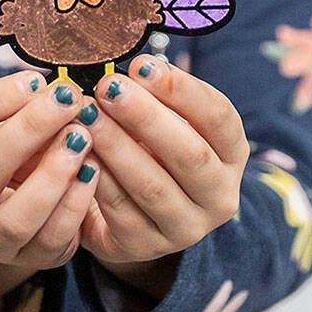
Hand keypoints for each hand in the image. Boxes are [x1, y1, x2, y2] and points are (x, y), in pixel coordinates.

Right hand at [0, 71, 99, 306]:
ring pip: (16, 217)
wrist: (22, 210)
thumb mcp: (5, 128)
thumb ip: (21, 110)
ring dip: (53, 174)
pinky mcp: (24, 259)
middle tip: (67, 100)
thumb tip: (58, 89)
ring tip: (82, 138)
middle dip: (28, 130)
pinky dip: (74, 203)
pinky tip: (94, 171)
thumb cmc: (14, 154)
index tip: (34, 81)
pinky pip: (51, 238)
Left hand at [78, 55, 248, 268]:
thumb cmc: (151, 150)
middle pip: (190, 154)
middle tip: (107, 87)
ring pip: (153, 185)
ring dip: (116, 146)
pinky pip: (121, 211)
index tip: (141, 65)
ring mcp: (187, 227)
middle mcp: (220, 195)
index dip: (181, 89)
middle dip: (146, 116)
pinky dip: (98, 178)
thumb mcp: (166, 122)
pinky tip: (78, 152)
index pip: (219, 117)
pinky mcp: (147, 246)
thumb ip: (156, 97)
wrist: (133, 214)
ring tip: (86, 114)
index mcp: (232, 154)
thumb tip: (128, 70)